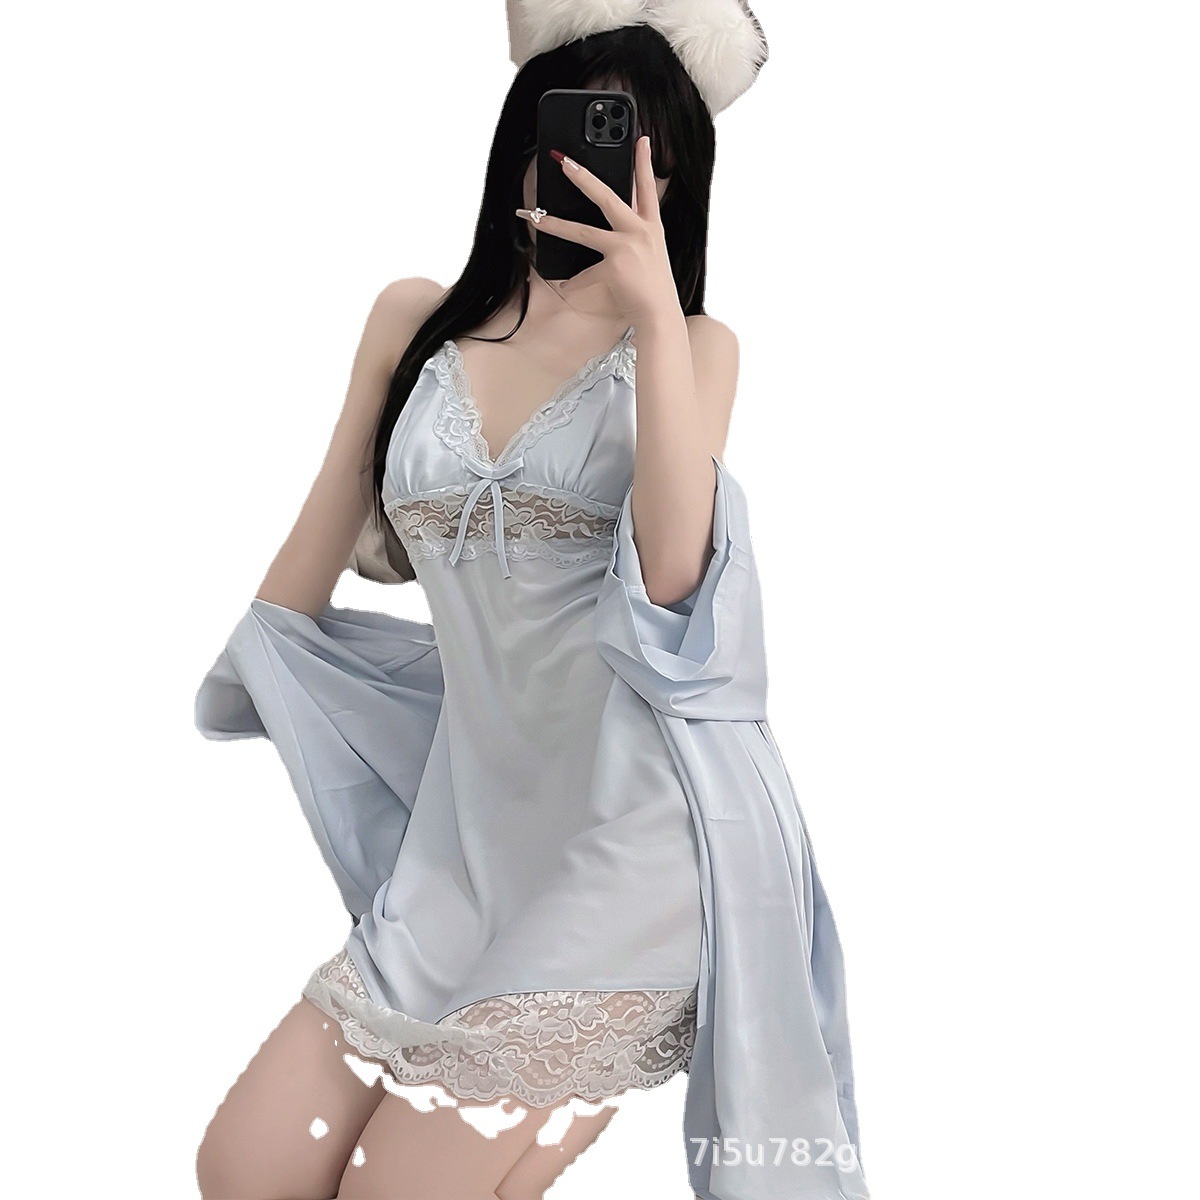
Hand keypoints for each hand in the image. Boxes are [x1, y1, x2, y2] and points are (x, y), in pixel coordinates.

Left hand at [517, 135, 680, 327]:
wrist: (661, 314)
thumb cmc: (653, 288)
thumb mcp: (648, 256)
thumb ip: (631, 238)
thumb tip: (611, 227)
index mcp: (651, 226)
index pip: (648, 187)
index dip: (645, 162)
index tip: (641, 139)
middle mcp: (640, 231)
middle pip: (608, 196)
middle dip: (584, 177)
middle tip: (564, 162)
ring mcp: (627, 247)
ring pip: (583, 231)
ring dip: (555, 223)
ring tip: (535, 216)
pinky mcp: (614, 266)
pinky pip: (584, 274)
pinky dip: (574, 283)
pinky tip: (564, 285)